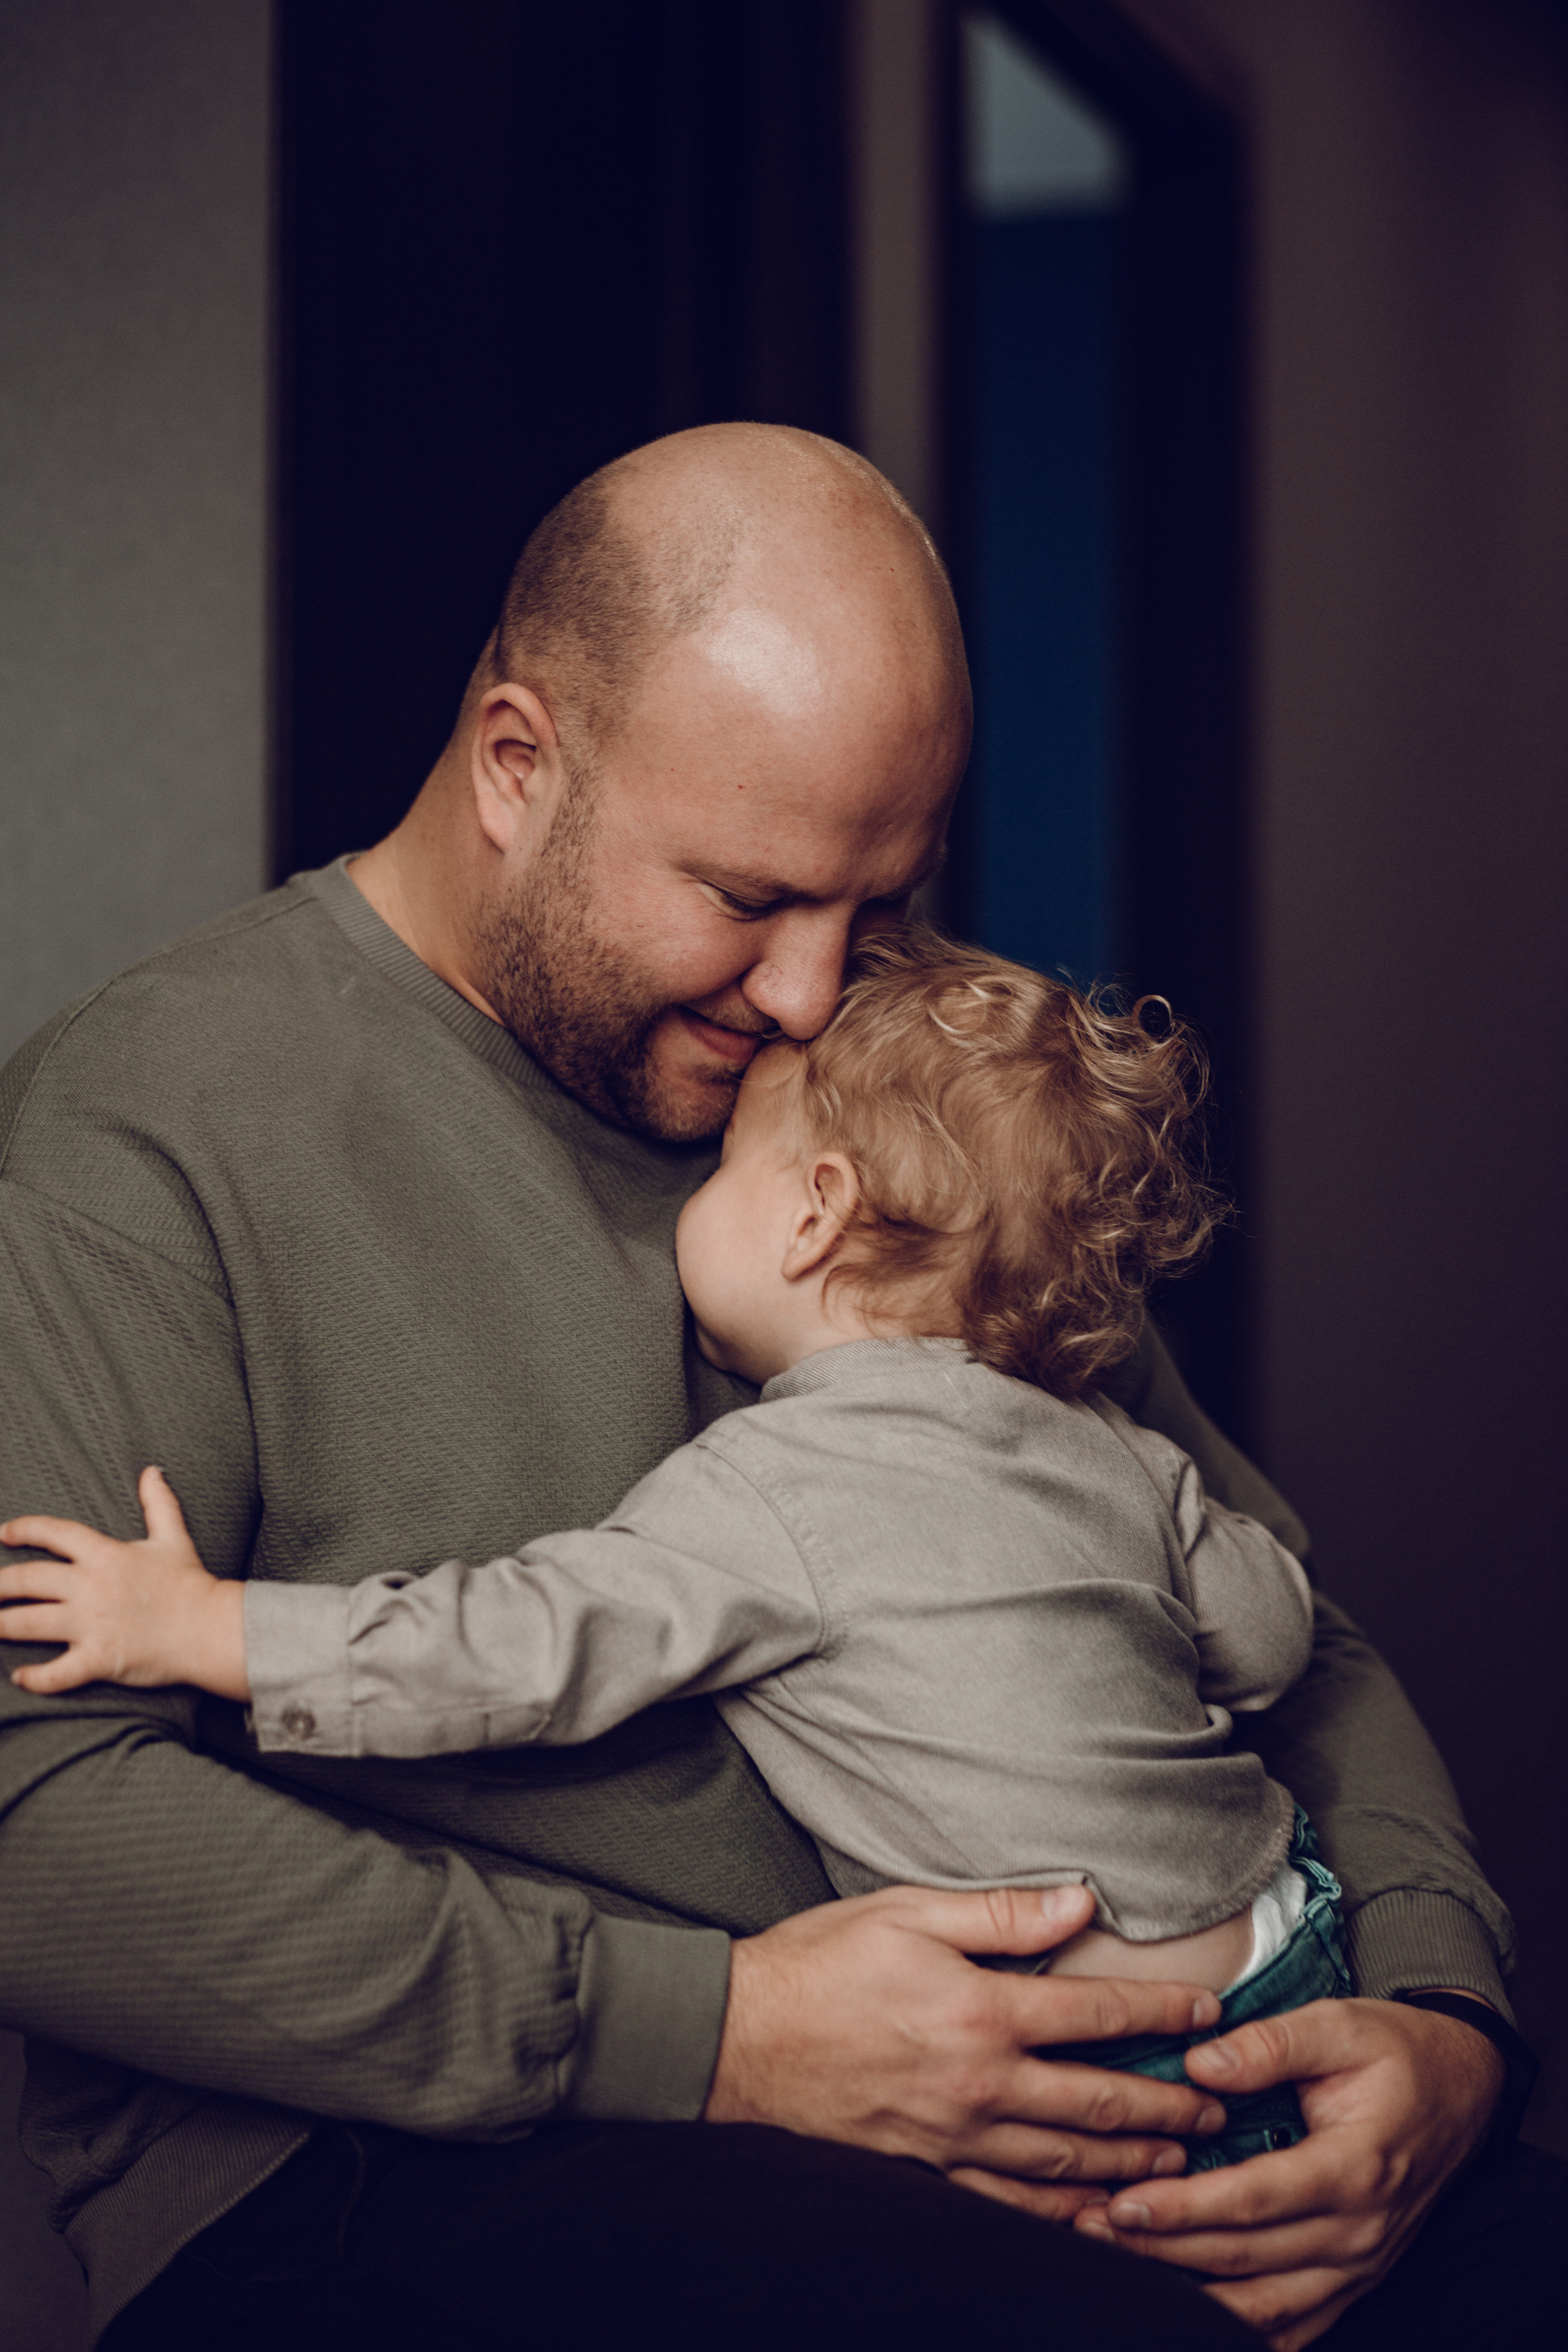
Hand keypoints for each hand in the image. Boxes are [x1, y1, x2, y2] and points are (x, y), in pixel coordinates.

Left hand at [0, 1467, 248, 1699]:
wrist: (211, 1628)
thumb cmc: (191, 1584)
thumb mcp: (174, 1537)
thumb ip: (158, 1503)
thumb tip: (152, 1471)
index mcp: (106, 1555)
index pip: (55, 1533)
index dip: (24, 1528)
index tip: (4, 1533)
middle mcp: (91, 1587)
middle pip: (28, 1579)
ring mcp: (92, 1624)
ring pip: (29, 1623)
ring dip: (1, 1625)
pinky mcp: (98, 1659)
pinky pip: (57, 1672)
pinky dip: (35, 1677)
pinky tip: (20, 1676)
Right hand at [705, 1881, 1229, 2219]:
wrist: (740, 2041)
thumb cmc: (821, 1963)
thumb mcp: (909, 1911)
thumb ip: (1000, 1912)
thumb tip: (1077, 1902)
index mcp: (982, 2011)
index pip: (1095, 2012)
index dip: (1160, 2012)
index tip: (1208, 2012)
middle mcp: (981, 2084)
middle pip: (1099, 2101)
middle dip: (1167, 2106)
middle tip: (1217, 2108)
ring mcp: (956, 2137)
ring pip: (1066, 2161)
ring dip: (1131, 2163)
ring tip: (1178, 2164)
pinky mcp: (929, 2170)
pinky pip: (1013, 2203)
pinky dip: (1064, 2212)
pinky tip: (1094, 2214)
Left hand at [1069, 1995, 1505, 2347]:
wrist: (1461, 2089)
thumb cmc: (1395, 2053)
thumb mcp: (1339, 2024)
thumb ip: (1269, 2044)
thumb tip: (1198, 2063)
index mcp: (1353, 2167)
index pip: (1252, 2200)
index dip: (1183, 2207)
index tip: (1122, 2202)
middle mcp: (1358, 2230)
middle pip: (1245, 2258)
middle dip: (1161, 2251)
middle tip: (1090, 2229)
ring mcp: (1358, 2264)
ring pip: (1261, 2302)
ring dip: (1185, 2292)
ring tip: (1117, 2264)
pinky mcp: (1352, 2278)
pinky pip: (1292, 2323)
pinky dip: (1238, 2325)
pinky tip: (1181, 2314)